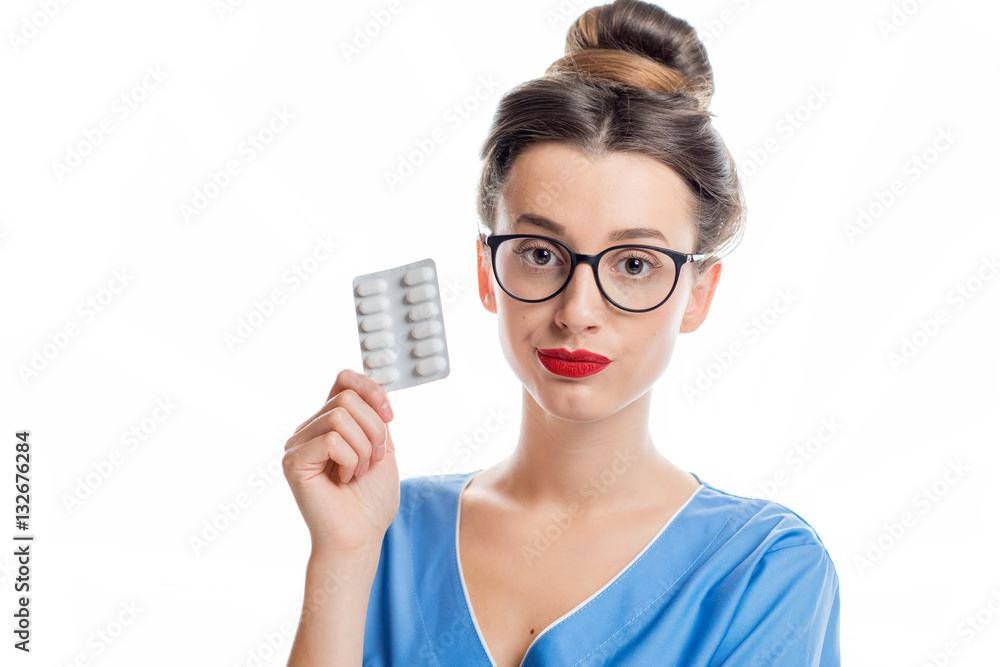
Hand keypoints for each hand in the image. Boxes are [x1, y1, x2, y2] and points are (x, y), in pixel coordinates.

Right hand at [282, 369, 399, 554]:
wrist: (360, 537)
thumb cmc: (371, 499)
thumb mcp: (383, 446)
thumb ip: (374, 415)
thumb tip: (372, 386)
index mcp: (329, 422)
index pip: (344, 379)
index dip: (372, 390)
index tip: (390, 416)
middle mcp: (309, 429)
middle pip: (347, 398)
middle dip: (374, 430)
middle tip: (373, 461)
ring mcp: (297, 444)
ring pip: (340, 417)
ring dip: (364, 448)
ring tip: (357, 473)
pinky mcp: (293, 462)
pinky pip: (331, 440)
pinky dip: (350, 460)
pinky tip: (344, 479)